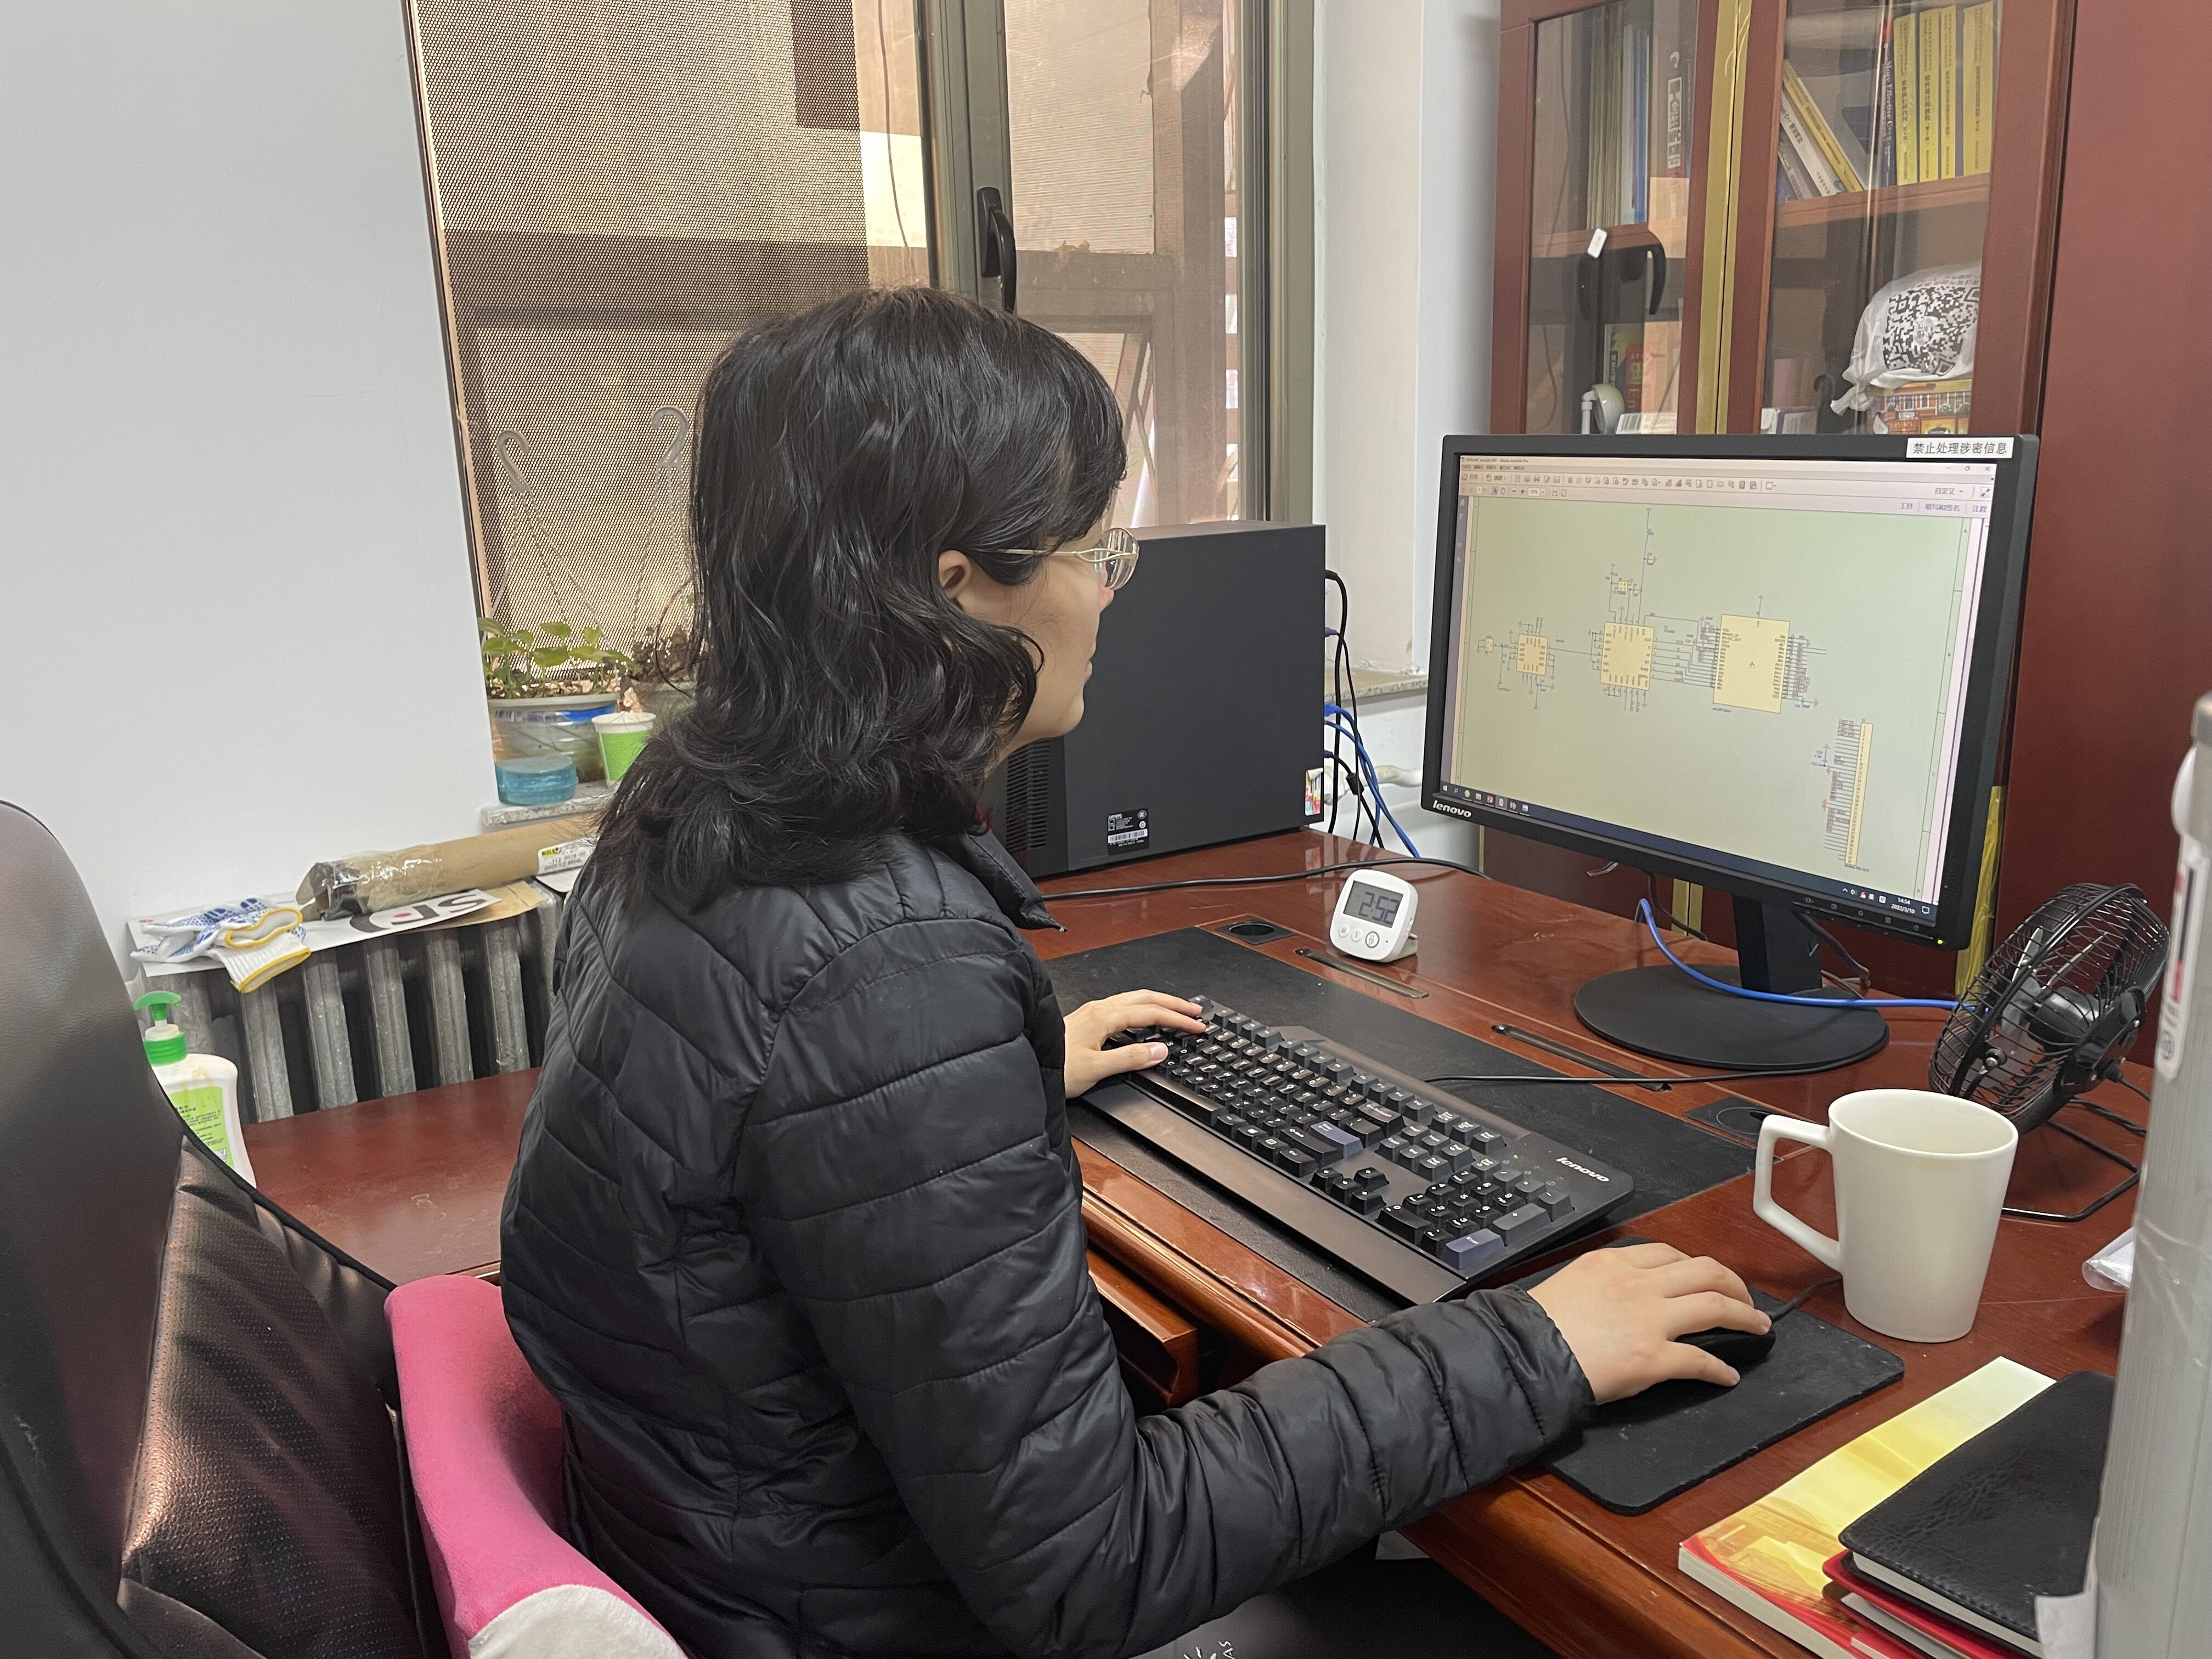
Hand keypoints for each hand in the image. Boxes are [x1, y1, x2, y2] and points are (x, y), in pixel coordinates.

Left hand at [1061, 991, 1206, 1098]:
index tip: (1197, 1025)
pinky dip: (1141, 1009)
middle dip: (1173, 1003)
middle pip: (1144, 998)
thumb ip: (1129, 1059)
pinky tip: (1143, 1018)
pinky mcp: (1086, 1020)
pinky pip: (1122, 1006)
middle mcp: (1098, 1009)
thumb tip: (1160, 1050)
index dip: (1177, 1018)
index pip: (1150, 1012)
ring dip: (1158, 1003)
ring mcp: (1091, 1012)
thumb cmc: (1053, 1068)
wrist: (1026, 1066)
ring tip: (1176, 1009)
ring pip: (1133, 999)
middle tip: (1196, 1011)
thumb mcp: (1095, 1069)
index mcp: (1103, 1017)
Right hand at [1526, 1242, 1768, 1402]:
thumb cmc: (1537, 1324)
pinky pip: (1700, 1360)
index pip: (1668, 1253)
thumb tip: (1617, 1297)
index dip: (1696, 1265)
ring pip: (1715, 1305)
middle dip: (1734, 1284)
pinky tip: (1728, 1375)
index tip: (1706, 1275)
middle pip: (1704, 1271)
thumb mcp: (1569, 1283)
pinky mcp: (1655, 1358)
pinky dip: (1720, 1369)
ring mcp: (1650, 1320)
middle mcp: (1638, 1284)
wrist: (1525, 1353)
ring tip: (1758, 1326)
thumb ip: (1600, 1282)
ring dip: (1745, 1316)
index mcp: (1613, 1263)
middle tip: (1745, 1298)